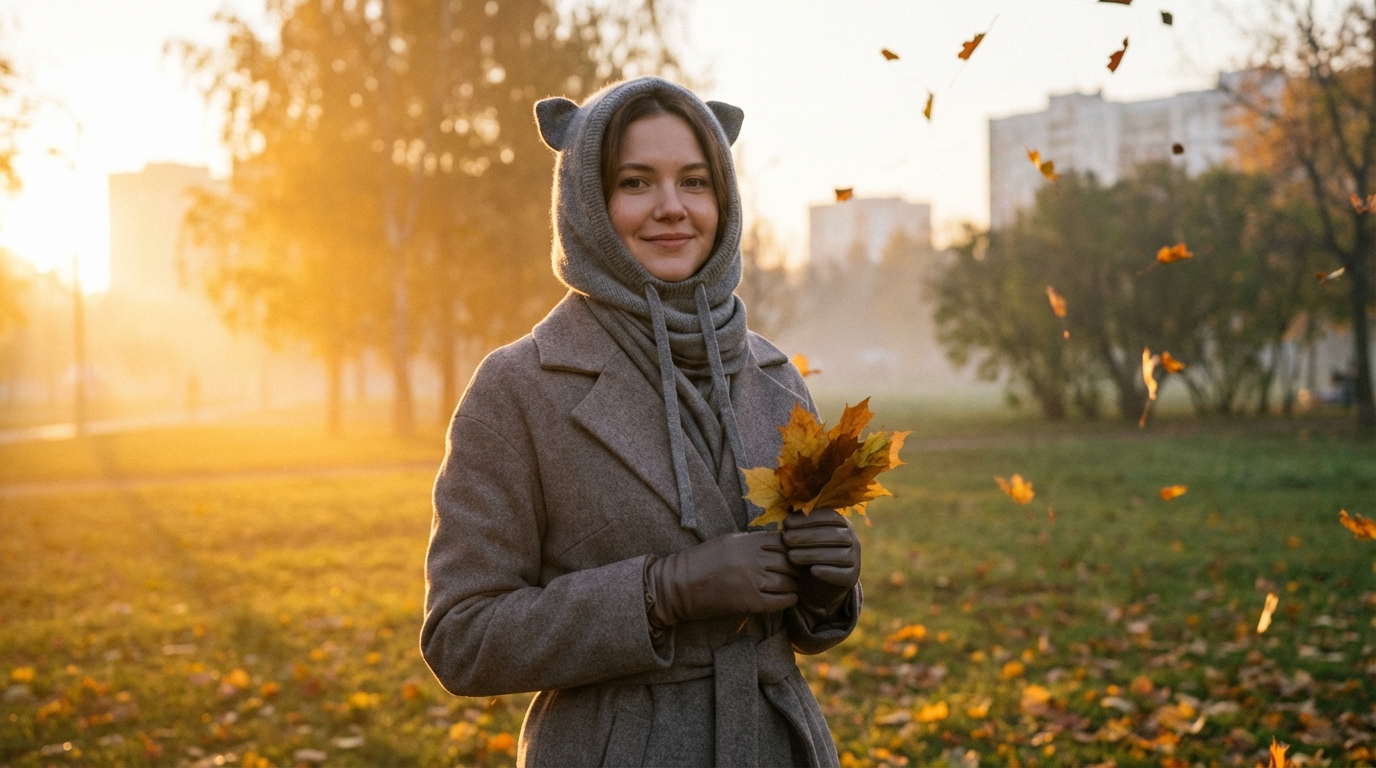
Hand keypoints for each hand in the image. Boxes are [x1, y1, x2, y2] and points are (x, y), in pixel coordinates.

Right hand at [644, 532, 797, 628]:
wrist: (676, 587)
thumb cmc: (700, 563)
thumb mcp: (727, 542)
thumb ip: (753, 541)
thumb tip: (780, 543)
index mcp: (745, 541)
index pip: (784, 541)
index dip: (792, 548)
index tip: (793, 555)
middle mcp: (751, 558)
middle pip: (790, 561)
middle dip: (796, 568)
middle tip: (797, 573)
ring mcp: (751, 580)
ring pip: (788, 581)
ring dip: (793, 584)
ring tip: (791, 586)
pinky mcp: (749, 602)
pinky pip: (781, 601)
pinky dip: (789, 600)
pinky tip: (789, 598)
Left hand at [782, 509, 859, 613]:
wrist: (819, 583)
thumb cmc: (809, 553)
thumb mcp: (805, 537)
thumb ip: (800, 524)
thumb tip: (787, 509)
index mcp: (842, 524)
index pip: (829, 516)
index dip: (808, 518)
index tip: (786, 522)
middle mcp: (852, 539)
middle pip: (834, 535)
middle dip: (807, 535)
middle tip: (786, 538)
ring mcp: (854, 559)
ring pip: (838, 555)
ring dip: (813, 554)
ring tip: (791, 555)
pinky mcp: (852, 577)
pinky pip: (842, 574)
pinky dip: (828, 572)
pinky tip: (812, 571)